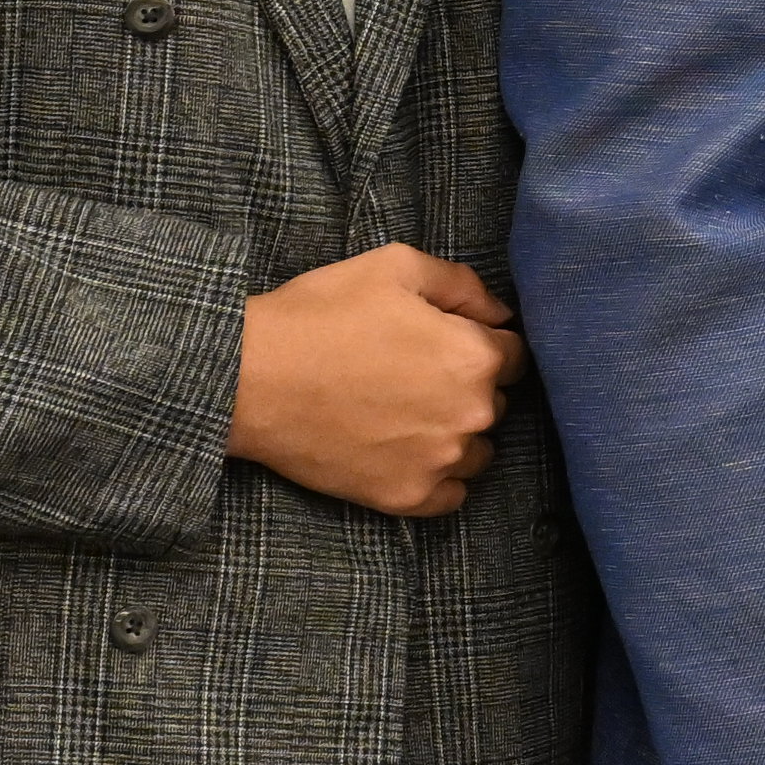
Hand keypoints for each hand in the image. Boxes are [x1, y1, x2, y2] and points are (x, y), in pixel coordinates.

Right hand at [230, 248, 524, 516]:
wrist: (248, 379)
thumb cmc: (319, 315)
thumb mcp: (394, 268)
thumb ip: (462, 285)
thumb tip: (500, 312)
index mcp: (475, 357)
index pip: (516, 355)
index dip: (483, 344)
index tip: (446, 343)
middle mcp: (471, 414)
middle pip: (495, 403)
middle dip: (467, 388)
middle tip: (413, 376)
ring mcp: (439, 461)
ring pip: (477, 451)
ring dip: (456, 435)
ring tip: (406, 416)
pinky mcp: (406, 497)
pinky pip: (451, 495)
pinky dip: (436, 478)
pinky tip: (404, 454)